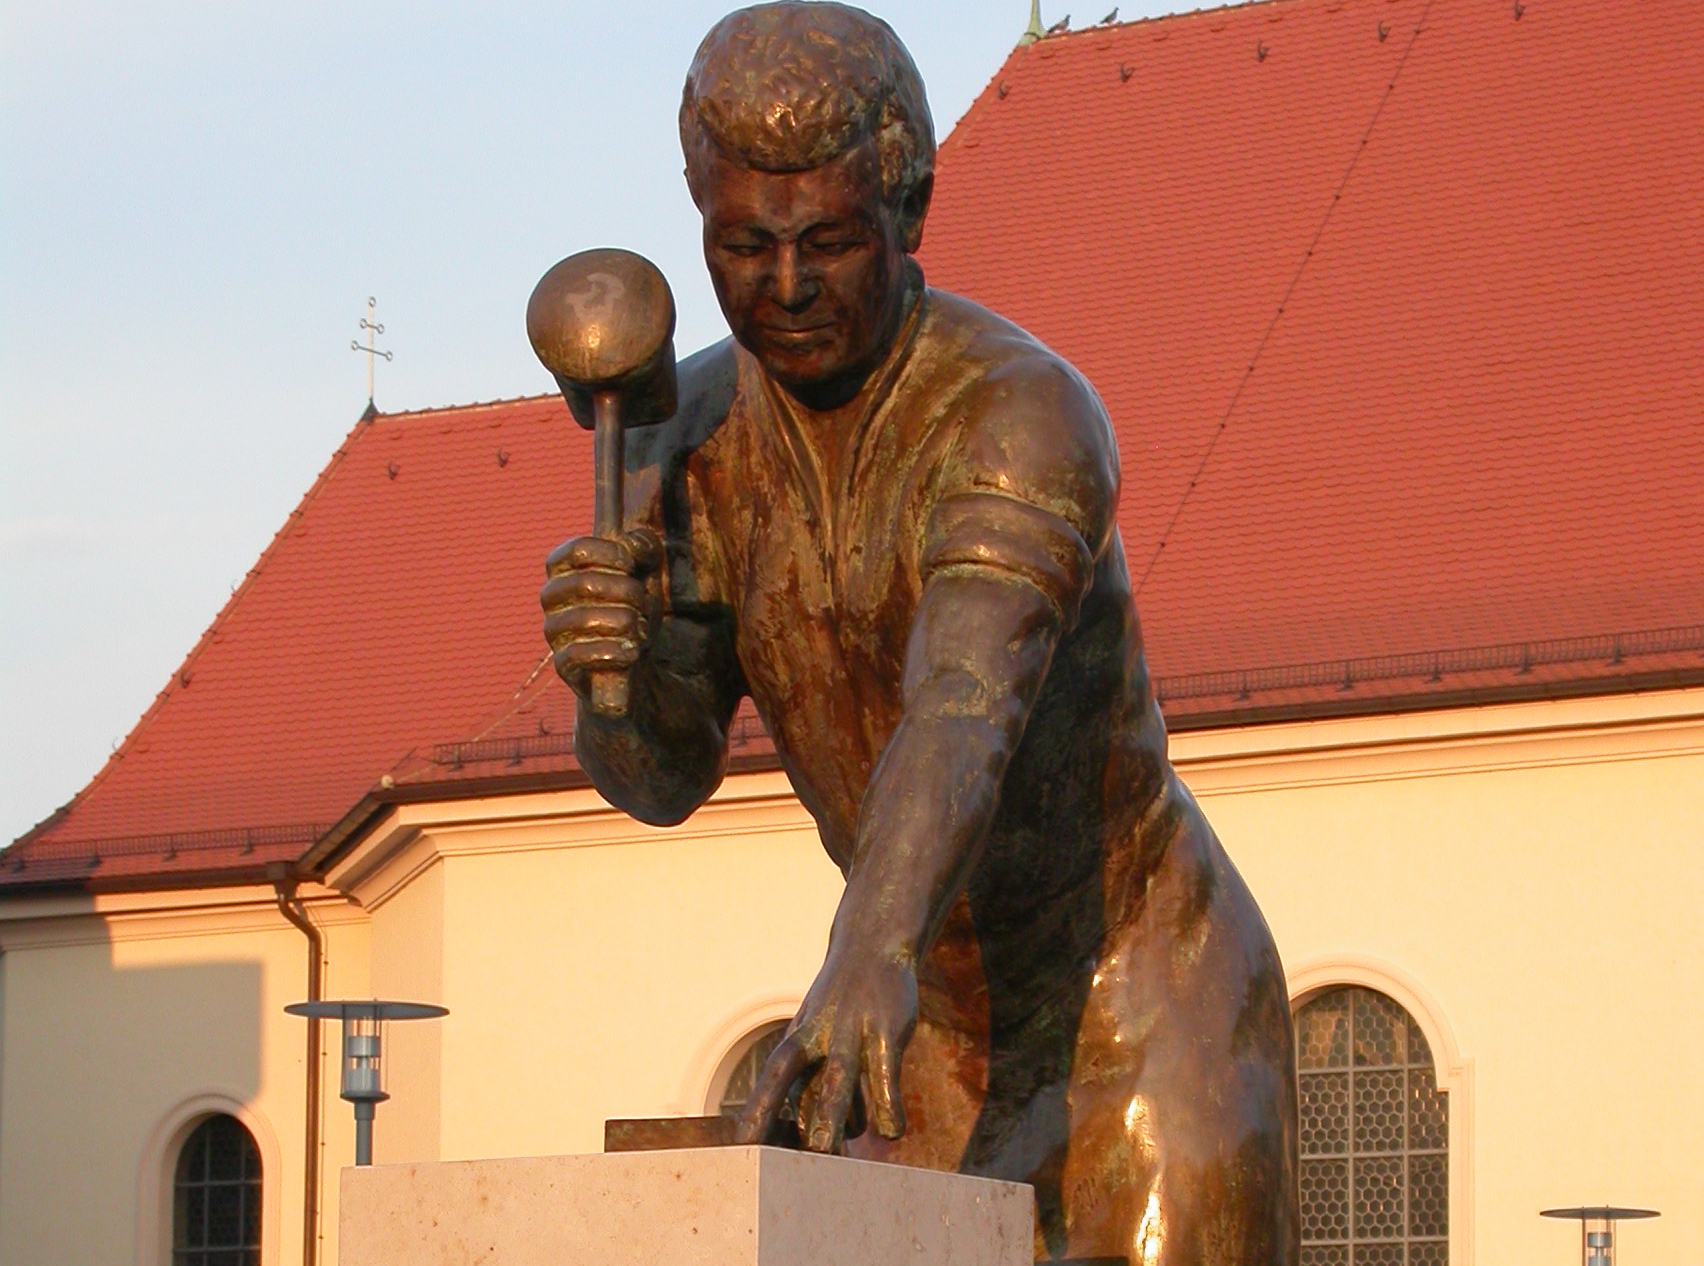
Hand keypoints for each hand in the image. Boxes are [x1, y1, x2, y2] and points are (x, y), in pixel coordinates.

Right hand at [540, 528, 662, 701]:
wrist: (637, 655)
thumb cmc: (636, 606)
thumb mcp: (647, 572)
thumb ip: (643, 547)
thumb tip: (629, 544)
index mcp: (565, 567)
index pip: (577, 550)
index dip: (611, 553)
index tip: (632, 565)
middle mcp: (551, 596)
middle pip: (585, 583)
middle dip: (628, 593)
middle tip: (643, 604)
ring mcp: (554, 630)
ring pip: (586, 619)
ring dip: (625, 623)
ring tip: (639, 630)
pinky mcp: (563, 664)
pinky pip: (580, 655)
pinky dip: (613, 652)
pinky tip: (630, 652)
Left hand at [736, 945, 916, 1152]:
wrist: (872, 946)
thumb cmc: (840, 1006)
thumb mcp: (818, 1035)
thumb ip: (816, 1085)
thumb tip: (818, 1143)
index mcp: (798, 1041)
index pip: (771, 1080)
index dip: (758, 1113)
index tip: (742, 1147)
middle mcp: (820, 1038)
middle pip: (799, 1085)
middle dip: (785, 1120)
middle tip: (782, 1161)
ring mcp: (852, 1035)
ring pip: (838, 1083)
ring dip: (831, 1119)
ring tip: (827, 1152)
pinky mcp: (885, 1033)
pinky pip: (885, 1078)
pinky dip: (888, 1108)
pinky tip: (893, 1130)